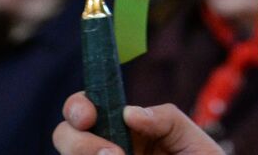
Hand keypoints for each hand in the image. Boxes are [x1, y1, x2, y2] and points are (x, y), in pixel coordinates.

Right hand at [53, 93, 221, 154]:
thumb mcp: (191, 138)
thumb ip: (166, 119)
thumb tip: (129, 112)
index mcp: (124, 128)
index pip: (85, 109)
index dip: (78, 107)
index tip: (88, 116)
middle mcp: (108, 149)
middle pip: (65, 137)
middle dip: (77, 141)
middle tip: (112, 154)